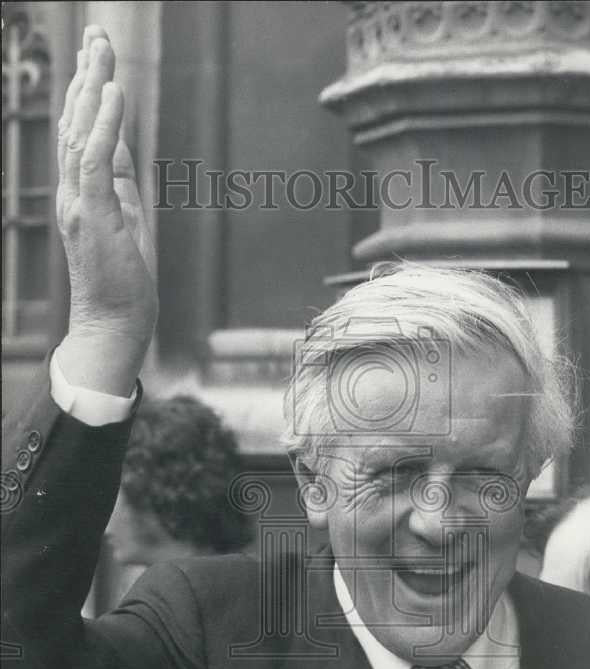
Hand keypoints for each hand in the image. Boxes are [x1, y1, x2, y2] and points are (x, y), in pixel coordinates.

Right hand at [55, 26, 156, 396]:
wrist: (115, 323)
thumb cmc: (123, 282)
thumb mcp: (126, 221)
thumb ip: (120, 184)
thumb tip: (122, 149)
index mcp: (83, 193)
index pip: (82, 132)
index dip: (89, 93)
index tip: (96, 56)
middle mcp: (73, 191)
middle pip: (75, 122)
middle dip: (86, 76)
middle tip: (96, 34)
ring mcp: (79, 202)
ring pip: (80, 132)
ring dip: (92, 87)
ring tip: (101, 49)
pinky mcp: (93, 214)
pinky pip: (95, 159)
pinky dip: (104, 122)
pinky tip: (114, 92)